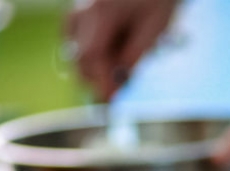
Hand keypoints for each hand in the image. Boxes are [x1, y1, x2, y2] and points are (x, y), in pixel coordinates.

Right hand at [65, 0, 179, 100]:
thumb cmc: (156, 0)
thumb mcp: (155, 28)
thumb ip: (134, 56)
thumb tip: (118, 85)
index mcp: (101, 11)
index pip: (92, 55)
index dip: (100, 81)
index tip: (111, 100)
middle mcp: (80, 11)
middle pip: (81, 60)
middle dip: (100, 78)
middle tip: (126, 80)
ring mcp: (73, 14)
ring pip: (78, 57)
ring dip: (99, 67)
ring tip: (126, 51)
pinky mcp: (73, 19)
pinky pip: (79, 49)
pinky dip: (96, 57)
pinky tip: (115, 45)